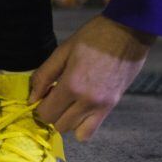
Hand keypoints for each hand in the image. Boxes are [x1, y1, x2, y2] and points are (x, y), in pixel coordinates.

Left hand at [31, 15, 154, 140]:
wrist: (129, 31)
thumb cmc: (94, 36)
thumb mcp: (63, 50)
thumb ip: (44, 76)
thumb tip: (32, 98)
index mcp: (72, 85)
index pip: (46, 113)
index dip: (40, 106)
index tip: (43, 95)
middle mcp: (87, 101)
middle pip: (59, 125)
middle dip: (53, 113)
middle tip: (55, 96)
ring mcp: (101, 106)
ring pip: (74, 131)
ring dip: (67, 120)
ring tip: (69, 102)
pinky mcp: (112, 106)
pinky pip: (91, 131)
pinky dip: (83, 124)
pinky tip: (81, 108)